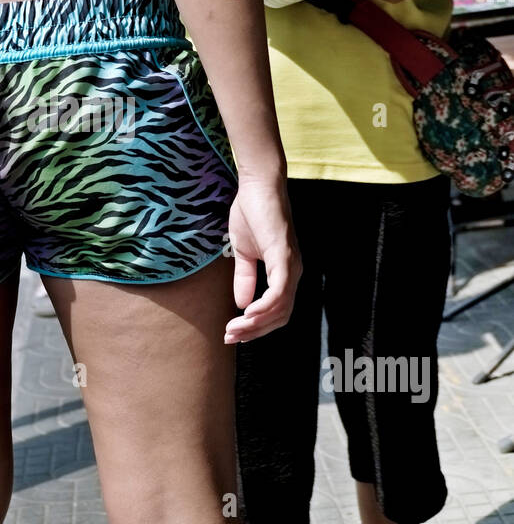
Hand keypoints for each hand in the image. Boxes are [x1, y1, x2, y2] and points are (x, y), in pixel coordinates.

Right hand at [224, 176, 301, 342]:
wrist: (257, 186)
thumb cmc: (251, 213)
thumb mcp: (243, 252)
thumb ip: (245, 277)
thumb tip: (241, 305)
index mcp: (285, 273)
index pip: (276, 311)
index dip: (257, 327)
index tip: (233, 333)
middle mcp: (293, 273)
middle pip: (280, 317)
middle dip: (255, 331)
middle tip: (230, 337)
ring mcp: (291, 265)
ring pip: (279, 308)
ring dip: (256, 323)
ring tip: (234, 329)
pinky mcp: (284, 256)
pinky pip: (279, 291)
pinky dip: (265, 306)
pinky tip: (247, 314)